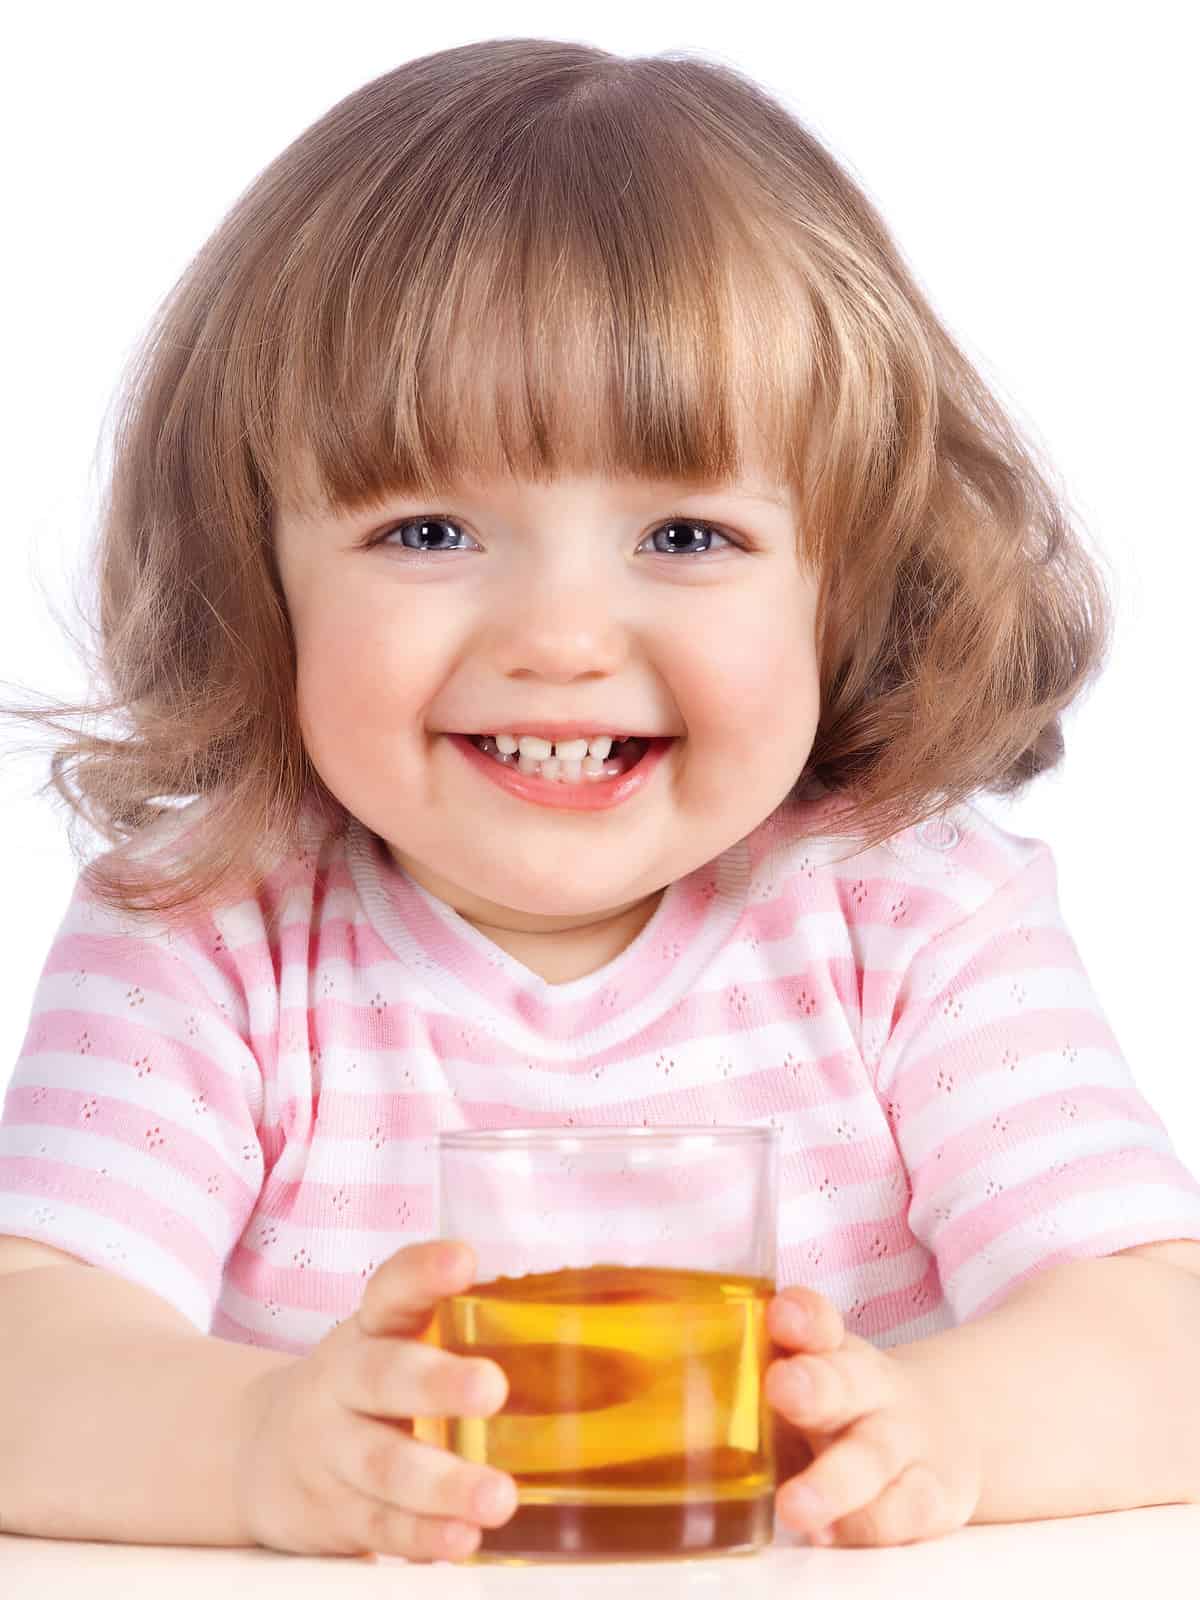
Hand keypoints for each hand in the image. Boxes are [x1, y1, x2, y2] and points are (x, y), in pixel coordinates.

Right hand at [233, 1240, 517, 1561]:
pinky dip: (422, 1536)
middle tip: (492, 1387)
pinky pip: (379, 1525)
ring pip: (383, 1464)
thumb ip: (457, 1328)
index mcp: (369, 1330)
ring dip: (443, 1484)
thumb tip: (574, 1323)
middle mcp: (344, 1382)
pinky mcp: (334, 1512)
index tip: (463, 1261)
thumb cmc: (360, 1387)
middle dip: (437, 1383)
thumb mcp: (390, 1342)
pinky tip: (461, 1538)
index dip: (424, 1273)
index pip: (391, 1290)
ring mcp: (332, 1450)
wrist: (258, 1454)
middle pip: (383, 1377)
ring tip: (498, 1496)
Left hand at [765, 1286, 982, 1546]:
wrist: (947, 1431)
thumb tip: (632, 1389)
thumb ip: (740, 1382)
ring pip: (873, 1456)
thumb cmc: (841, 1408)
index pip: (816, 1322)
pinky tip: (833, 1534)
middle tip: (783, 1389)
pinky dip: (868, 1525)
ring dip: (837, 1481)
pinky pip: (905, 1510)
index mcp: (828, 1352)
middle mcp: (866, 1390)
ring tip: (798, 1505)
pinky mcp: (929, 1494)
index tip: (780, 1316)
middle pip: (844, 1380)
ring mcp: (901, 1442)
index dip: (801, 1317)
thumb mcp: (803, 1380)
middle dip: (815, 1385)